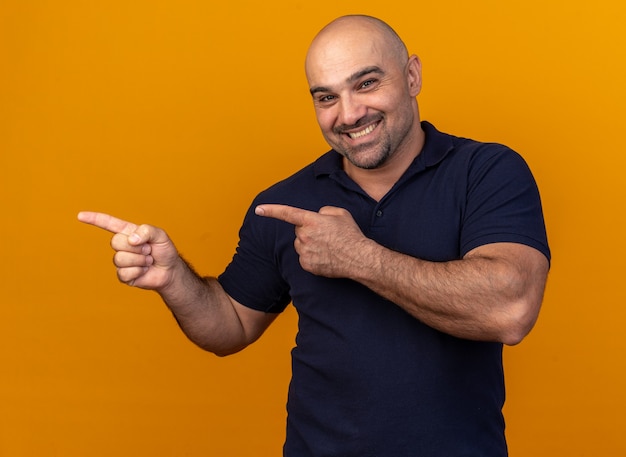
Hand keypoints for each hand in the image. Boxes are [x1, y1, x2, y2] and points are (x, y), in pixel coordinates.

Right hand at [77, 211, 180, 289]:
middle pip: (115, 242)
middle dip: (136, 247)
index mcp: (128, 232)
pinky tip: (144, 270)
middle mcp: (122, 245)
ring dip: (140, 260)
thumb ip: (147, 231)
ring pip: (120, 258)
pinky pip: (124, 273)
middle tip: (148, 250)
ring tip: (148, 260)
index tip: (80, 215)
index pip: (109, 224)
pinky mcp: (123, 275)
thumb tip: (131, 239)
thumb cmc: (164, 250)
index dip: (95, 219)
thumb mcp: (160, 235)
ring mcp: (121, 261)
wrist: (170, 270)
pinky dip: (139, 271)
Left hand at [255, 204, 369, 277]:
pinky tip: (326, 257)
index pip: (287, 213)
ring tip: (328, 247)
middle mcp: (304, 235)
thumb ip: (324, 211)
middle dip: (307, 231)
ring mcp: (304, 251)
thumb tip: (317, 216)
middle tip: (325, 235)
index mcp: (311, 220)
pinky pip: (304, 258)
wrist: (358, 258)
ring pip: (300, 245)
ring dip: (309, 244)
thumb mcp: (340, 213)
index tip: (259, 210)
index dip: (271, 211)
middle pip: (298, 231)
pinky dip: (312, 257)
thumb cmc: (350, 234)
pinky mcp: (307, 265)